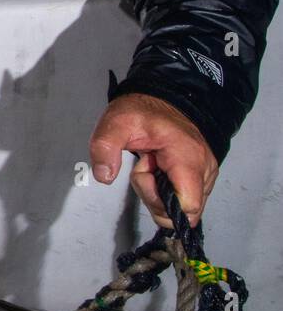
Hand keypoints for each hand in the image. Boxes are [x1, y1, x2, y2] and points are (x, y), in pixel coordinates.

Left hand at [89, 93, 218, 226]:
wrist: (164, 99)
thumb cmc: (145, 111)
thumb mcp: (116, 123)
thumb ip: (105, 148)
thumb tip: (104, 176)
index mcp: (188, 158)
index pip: (187, 208)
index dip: (159, 202)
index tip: (144, 174)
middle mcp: (204, 170)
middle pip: (181, 211)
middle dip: (155, 196)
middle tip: (145, 165)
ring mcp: (206, 175)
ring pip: (182, 208)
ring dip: (160, 192)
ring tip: (152, 163)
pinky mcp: (203, 178)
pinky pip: (184, 199)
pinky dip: (167, 189)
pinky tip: (159, 168)